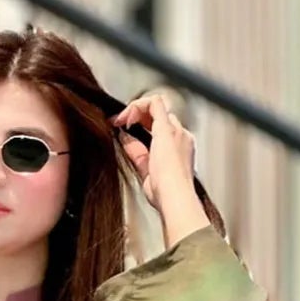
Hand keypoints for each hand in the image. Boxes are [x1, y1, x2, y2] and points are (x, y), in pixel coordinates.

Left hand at [110, 92, 196, 215]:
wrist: (175, 198)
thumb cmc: (165, 195)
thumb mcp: (145, 173)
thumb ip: (137, 154)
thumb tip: (124, 139)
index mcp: (179, 151)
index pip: (159, 130)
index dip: (141, 128)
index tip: (124, 134)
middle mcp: (181, 137)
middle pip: (159, 116)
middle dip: (137, 117)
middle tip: (119, 124)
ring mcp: (176, 131)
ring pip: (157, 106)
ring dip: (135, 110)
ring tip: (120, 120)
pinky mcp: (167, 128)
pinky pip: (154, 102)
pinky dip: (137, 106)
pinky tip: (125, 117)